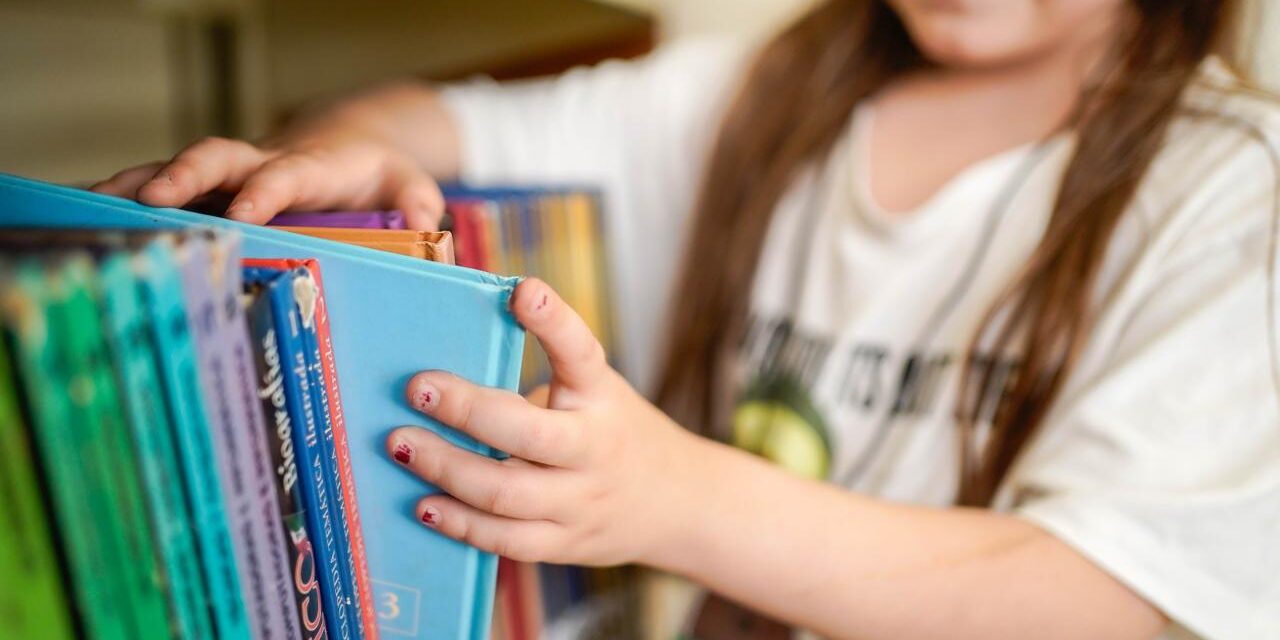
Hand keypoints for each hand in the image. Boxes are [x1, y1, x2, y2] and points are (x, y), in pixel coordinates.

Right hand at [89, 131, 444, 228]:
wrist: (347, 149)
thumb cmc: (377, 176)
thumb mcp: (409, 186)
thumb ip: (420, 207)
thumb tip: (430, 235)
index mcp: (315, 166)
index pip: (287, 173)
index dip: (266, 189)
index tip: (247, 211)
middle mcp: (264, 164)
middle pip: (218, 158)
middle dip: (185, 177)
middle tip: (152, 201)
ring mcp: (232, 177)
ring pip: (178, 170)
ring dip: (134, 185)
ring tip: (89, 207)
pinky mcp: (212, 191)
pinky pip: (164, 190)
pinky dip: (124, 198)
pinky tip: (85, 214)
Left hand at [385, 278, 708, 565]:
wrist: (678, 502)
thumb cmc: (614, 434)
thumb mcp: (595, 394)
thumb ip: (537, 386)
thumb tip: (445, 378)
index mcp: (602, 396)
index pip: (581, 353)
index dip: (553, 320)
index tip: (521, 290)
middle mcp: (595, 447)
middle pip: (528, 433)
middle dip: (466, 409)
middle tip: (417, 387)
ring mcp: (581, 501)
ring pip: (505, 493)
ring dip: (446, 468)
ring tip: (402, 445)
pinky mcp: (566, 543)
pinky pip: (506, 539)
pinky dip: (461, 523)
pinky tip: (425, 506)